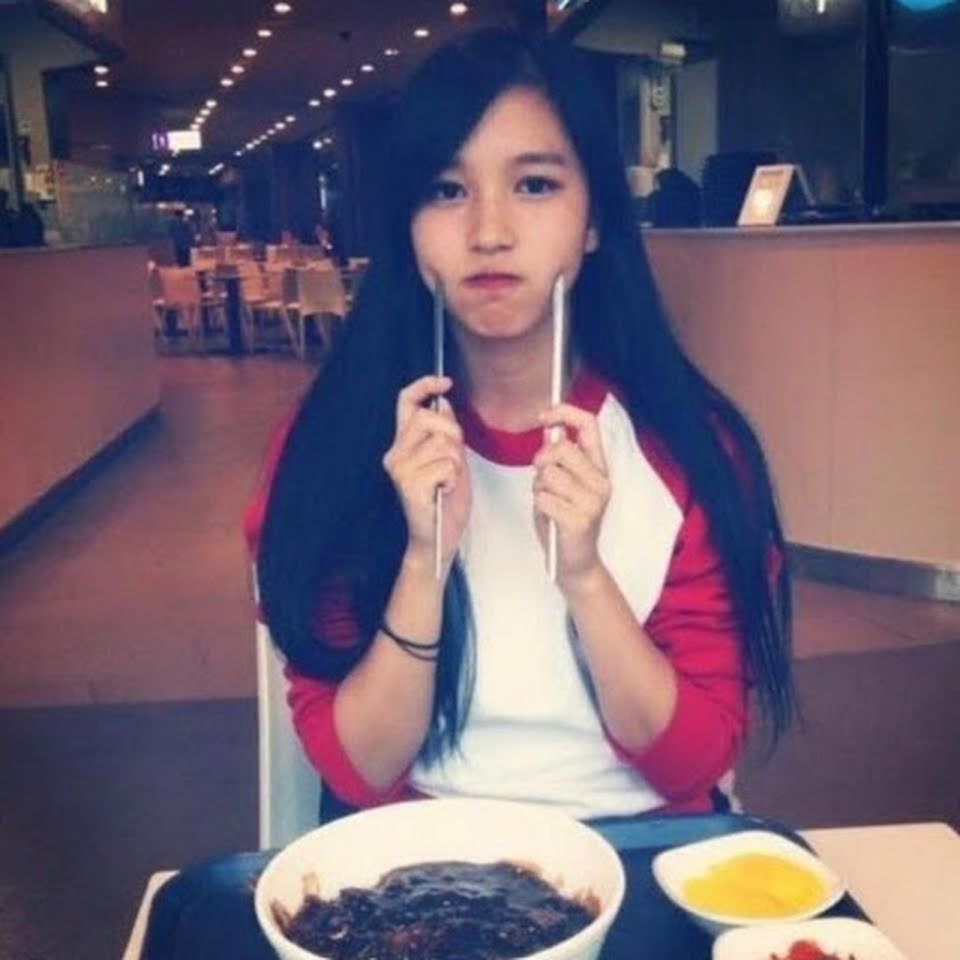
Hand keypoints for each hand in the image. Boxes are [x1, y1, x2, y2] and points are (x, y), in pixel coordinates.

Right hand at [382, 375, 471, 577]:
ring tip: (448, 481)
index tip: (445, 381)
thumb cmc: (444, 503)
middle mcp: (395, 454)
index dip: (424, 385)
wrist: (438, 540)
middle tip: (455, 460)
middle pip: (430, 419)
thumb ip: (446, 433)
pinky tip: (444, 492)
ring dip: (456, 463)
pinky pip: (445, 465)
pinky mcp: (409, 485)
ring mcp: (399, 469)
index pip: (406, 403)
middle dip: (453, 435)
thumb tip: (444, 404)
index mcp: (403, 444)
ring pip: (442, 443)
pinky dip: (453, 479)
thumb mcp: (452, 460)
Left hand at [533, 403, 610, 591]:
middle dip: (541, 459)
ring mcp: (593, 501)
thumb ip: (560, 459)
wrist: (575, 564)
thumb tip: (550, 430)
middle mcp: (601, 482)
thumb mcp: (563, 484)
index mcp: (600, 468)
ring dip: (539, 487)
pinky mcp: (579, 520)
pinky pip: (543, 498)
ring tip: (549, 502)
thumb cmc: (564, 520)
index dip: (564, 413)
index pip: (588, 425)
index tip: (543, 416)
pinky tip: (549, 517)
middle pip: (562, 448)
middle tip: (541, 477)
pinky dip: (539, 506)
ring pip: (548, 474)